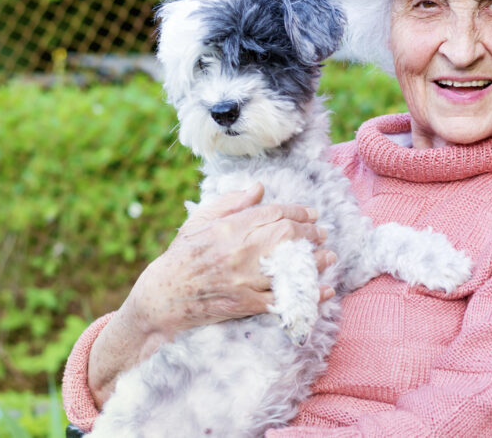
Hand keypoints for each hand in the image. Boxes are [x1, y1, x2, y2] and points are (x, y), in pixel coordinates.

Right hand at [130, 183, 336, 338]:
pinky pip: (284, 298)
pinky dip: (307, 296)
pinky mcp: (247, 303)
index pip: (274, 214)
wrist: (163, 297)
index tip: (312, 214)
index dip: (299, 212)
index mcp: (230, 228)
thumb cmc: (182, 256)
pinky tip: (323, 291)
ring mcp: (244, 279)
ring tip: (329, 257)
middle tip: (323, 234)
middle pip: (287, 236)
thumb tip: (259, 188)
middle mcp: (240, 251)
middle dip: (311, 233)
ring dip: (315, 262)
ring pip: (289, 267)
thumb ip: (231, 203)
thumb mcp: (200, 221)